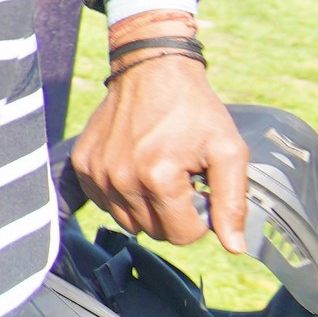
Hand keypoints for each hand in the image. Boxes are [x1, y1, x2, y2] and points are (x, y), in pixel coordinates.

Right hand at [70, 12, 250, 252]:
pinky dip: (123, 196)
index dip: (200, 218)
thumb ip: (232, 201)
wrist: (151, 70)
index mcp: (158, 177)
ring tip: (159, 175)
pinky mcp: (83, 165)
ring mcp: (97, 173)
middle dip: (174, 214)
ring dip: (148, 208)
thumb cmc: (194, 109)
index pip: (183, 235)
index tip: (201, 189)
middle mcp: (121, 179)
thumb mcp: (228, 150)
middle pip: (155, 232)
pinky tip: (136, 171)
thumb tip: (234, 247)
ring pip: (129, 223)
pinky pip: (105, 204)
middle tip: (182, 180)